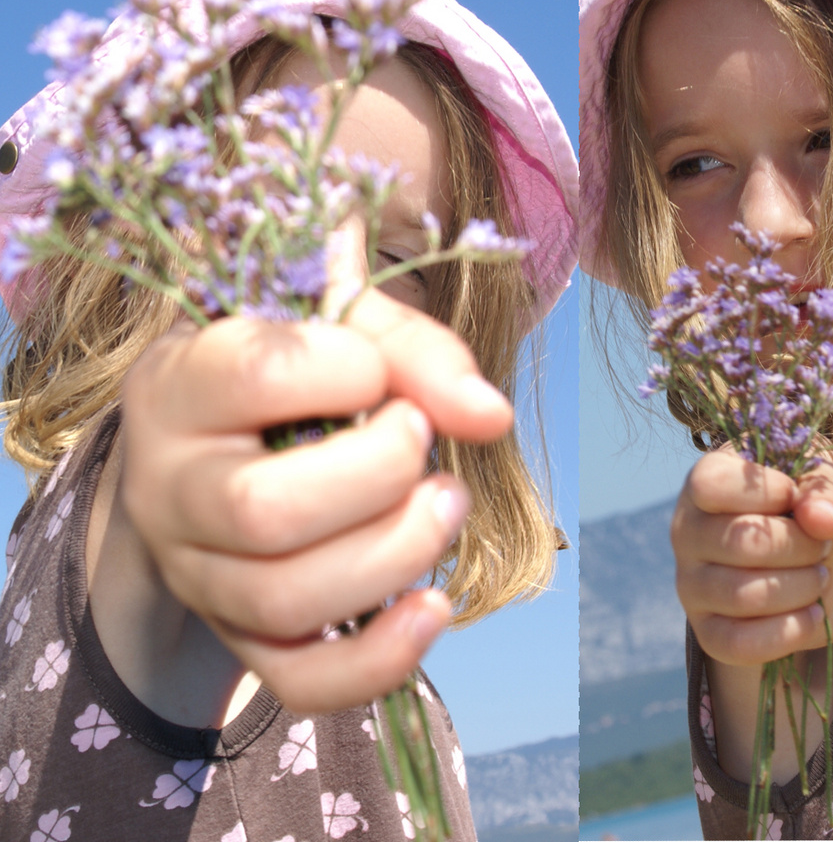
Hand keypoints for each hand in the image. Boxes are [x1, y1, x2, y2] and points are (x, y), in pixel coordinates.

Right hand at [120, 287, 513, 713]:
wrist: (239, 434)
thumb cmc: (303, 366)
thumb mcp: (349, 329)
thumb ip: (417, 354)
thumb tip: (487, 416)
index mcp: (178, 386)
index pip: (256, 377)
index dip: (352, 370)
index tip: (379, 370)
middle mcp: (167, 489)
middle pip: (265, 513)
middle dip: (379, 476)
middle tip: (422, 441)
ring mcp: (196, 573)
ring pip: (283, 600)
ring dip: (398, 553)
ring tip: (446, 501)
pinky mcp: (240, 636)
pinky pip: (298, 681)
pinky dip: (379, 659)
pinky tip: (433, 607)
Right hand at [671, 450, 832, 666]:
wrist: (805, 559)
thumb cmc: (804, 506)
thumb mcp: (819, 482)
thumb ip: (824, 491)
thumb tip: (824, 521)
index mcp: (703, 482)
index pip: (712, 485)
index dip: (766, 492)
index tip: (796, 497)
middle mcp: (686, 533)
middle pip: (741, 543)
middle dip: (802, 546)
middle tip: (823, 545)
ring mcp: (691, 585)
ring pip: (744, 595)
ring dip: (802, 587)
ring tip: (821, 576)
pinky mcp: (708, 631)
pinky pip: (740, 644)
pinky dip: (790, 631)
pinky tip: (815, 614)